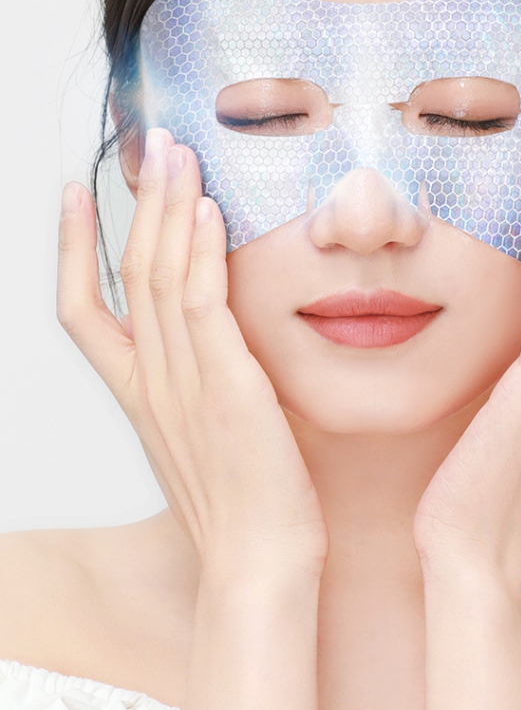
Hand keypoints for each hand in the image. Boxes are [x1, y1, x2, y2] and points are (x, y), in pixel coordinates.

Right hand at [57, 128, 327, 578]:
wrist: (259, 566)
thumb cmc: (243, 504)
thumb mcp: (202, 433)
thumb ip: (198, 381)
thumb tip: (218, 339)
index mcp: (138, 393)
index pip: (82, 309)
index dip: (72, 247)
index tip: (74, 193)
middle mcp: (150, 382)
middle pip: (126, 271)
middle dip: (135, 200)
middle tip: (149, 144)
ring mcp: (183, 383)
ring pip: (157, 275)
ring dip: (167, 207)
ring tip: (176, 153)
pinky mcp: (226, 387)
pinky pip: (202, 305)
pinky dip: (201, 253)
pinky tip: (208, 210)